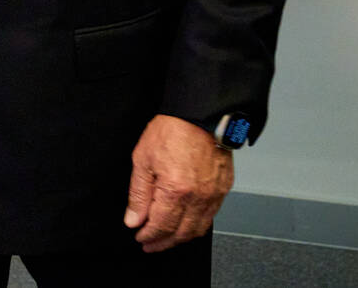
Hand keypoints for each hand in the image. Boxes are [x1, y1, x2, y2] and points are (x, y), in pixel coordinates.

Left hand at [123, 114, 233, 251]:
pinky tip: (186, 223)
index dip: (149, 235)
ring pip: (198, 229)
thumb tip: (133, 219)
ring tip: (166, 238)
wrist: (199, 114)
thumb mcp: (143, 160)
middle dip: (163, 242)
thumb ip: (138, 194)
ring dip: (181, 238)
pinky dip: (197, 225)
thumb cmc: (171, 131)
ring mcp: (214, 194)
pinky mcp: (224, 188)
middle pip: (181, 233)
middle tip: (150, 244)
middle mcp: (198, 197)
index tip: (140, 237)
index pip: (161, 226)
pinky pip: (211, 216)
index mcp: (176, 190)